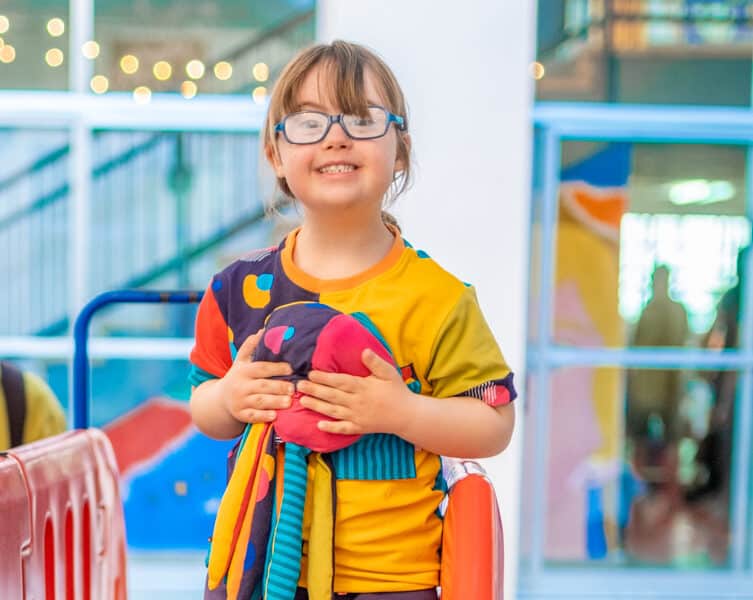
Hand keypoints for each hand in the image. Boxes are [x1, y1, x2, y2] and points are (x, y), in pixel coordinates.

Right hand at [220, 330, 293, 423]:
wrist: (219, 399)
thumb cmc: (237, 377)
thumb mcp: (241, 361)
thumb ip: (251, 346)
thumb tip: (263, 329)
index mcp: (243, 371)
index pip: (261, 368)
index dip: (276, 368)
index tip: (291, 369)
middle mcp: (240, 386)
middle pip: (262, 385)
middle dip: (278, 387)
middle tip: (294, 388)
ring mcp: (239, 401)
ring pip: (258, 401)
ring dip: (274, 402)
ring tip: (289, 402)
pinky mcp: (240, 415)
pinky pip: (252, 416)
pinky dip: (263, 416)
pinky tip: (275, 416)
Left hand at [296, 348, 412, 435]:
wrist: (407, 415)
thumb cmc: (397, 391)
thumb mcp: (389, 372)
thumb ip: (375, 362)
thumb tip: (363, 351)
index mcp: (363, 387)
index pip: (340, 382)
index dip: (325, 378)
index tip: (311, 373)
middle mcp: (358, 402)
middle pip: (333, 396)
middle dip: (315, 390)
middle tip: (299, 386)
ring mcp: (357, 417)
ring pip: (333, 411)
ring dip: (317, 406)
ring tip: (302, 401)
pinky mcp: (359, 428)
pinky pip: (343, 429)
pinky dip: (331, 428)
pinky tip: (318, 425)